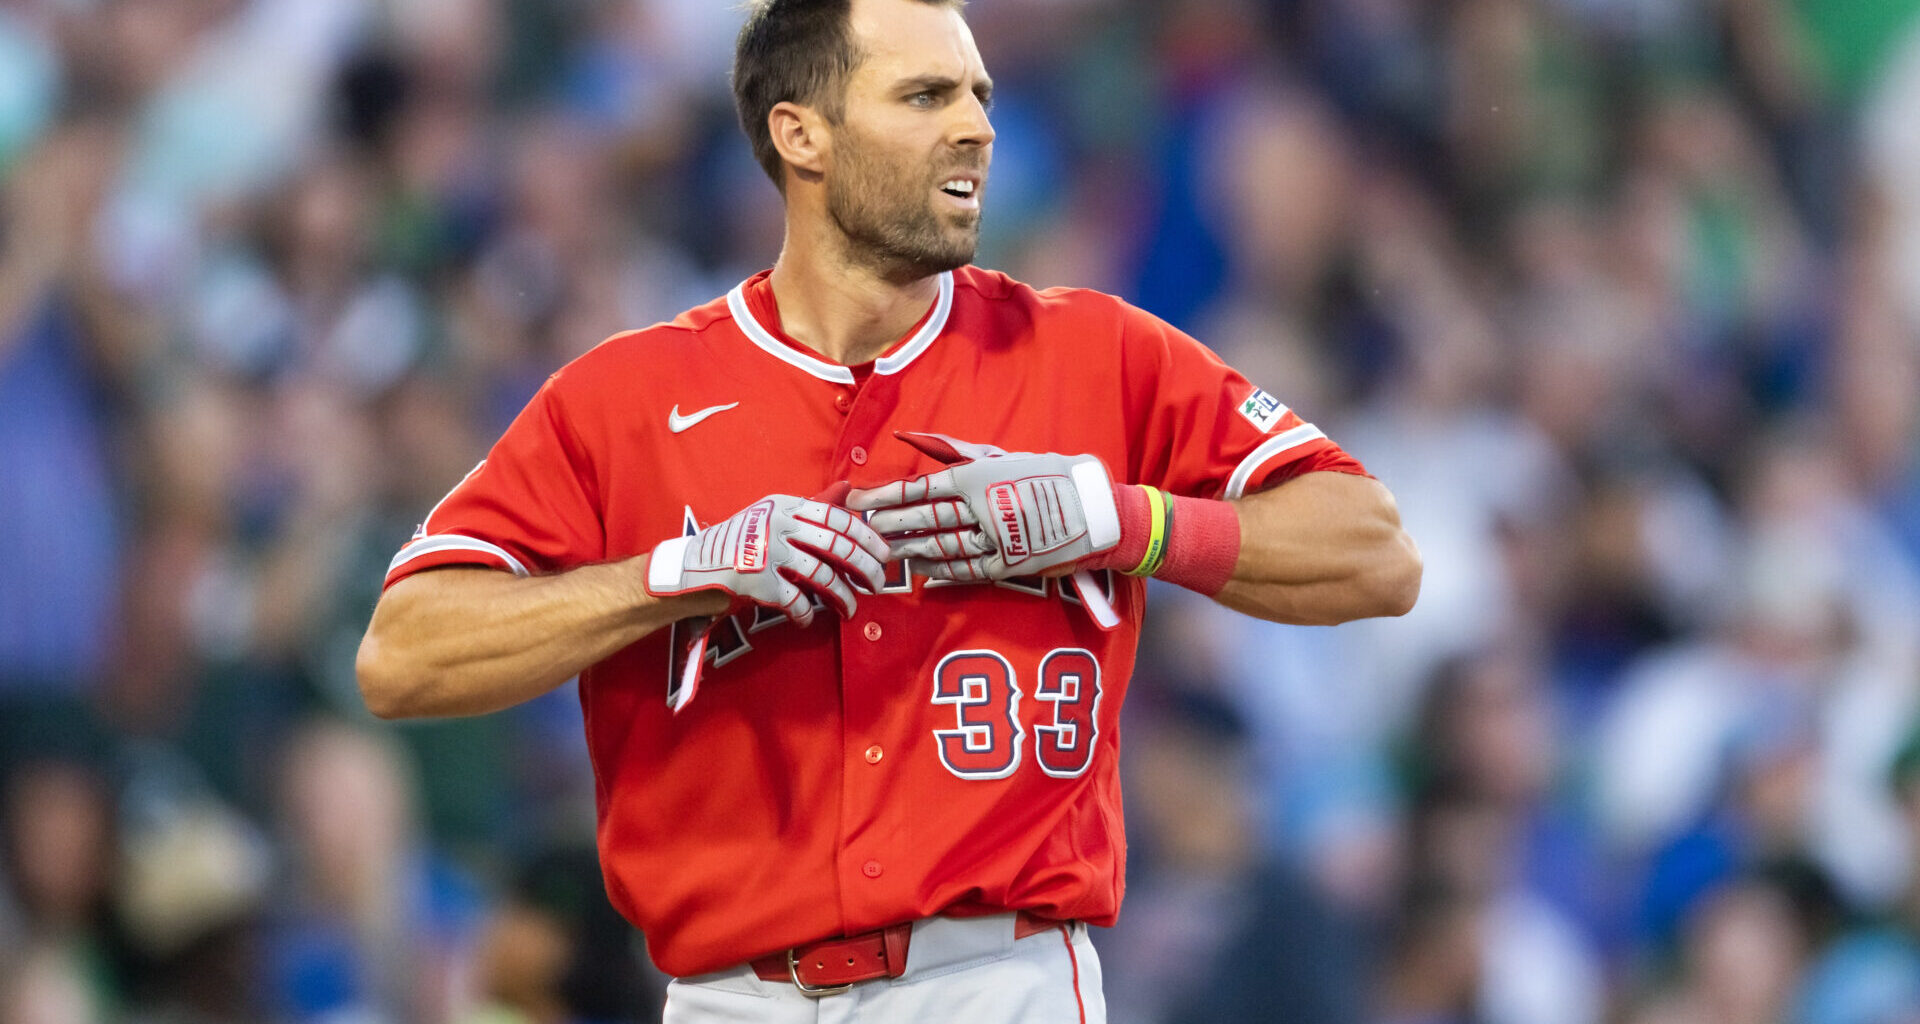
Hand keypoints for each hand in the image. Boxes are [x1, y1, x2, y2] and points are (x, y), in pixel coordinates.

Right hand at [645, 489, 887, 626]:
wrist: (692, 568)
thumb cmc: (740, 543)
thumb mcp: (775, 516)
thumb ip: (813, 507)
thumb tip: (848, 487)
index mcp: (786, 505)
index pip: (838, 518)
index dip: (867, 537)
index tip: (884, 555)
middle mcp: (779, 524)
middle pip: (837, 546)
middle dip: (865, 568)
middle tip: (878, 584)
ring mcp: (768, 552)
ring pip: (822, 576)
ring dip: (842, 597)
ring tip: (851, 610)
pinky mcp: (757, 581)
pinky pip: (795, 601)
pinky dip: (805, 614)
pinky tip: (806, 619)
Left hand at [847, 433, 1120, 581]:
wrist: (1096, 507)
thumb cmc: (1047, 473)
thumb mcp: (1002, 456)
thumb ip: (954, 451)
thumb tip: (910, 438)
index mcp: (979, 477)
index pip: (921, 488)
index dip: (886, 496)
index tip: (858, 499)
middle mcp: (982, 508)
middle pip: (924, 520)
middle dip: (889, 525)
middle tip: (861, 529)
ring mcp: (995, 539)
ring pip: (941, 547)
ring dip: (909, 550)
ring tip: (884, 551)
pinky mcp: (1009, 564)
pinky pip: (967, 570)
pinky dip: (941, 572)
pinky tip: (920, 571)